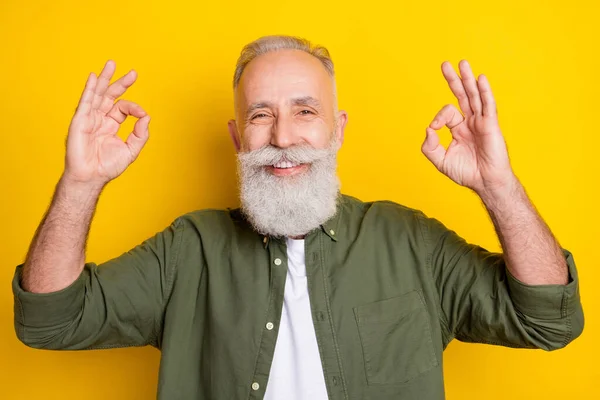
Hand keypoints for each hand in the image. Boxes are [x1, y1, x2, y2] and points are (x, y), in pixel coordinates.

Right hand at [63, 60, 149, 186]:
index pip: (123, 108)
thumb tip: (147, 118)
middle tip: (133, 73)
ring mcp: (89, 118)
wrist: (91, 177)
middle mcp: (99, 119)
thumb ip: (140, 135)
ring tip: (112, 64)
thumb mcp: (130, 150)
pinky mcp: (80, 121)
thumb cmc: (107, 166)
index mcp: (110, 125)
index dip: (134, 108)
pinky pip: (85, 102)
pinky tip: (94, 77)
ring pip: (97, 94)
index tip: (142, 114)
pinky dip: (89, 89)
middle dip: (121, 83)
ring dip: (105, 79)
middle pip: (110, 96)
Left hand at [421, 60, 515, 196]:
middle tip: (446, 64)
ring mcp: (481, 121)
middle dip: (454, 80)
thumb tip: (428, 128)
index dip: (438, 117)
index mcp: (459, 128)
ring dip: (468, 79)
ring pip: (474, 96)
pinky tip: (480, 79)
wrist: (485, 182)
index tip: (434, 128)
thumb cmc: (466, 172)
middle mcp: (470, 122)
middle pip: (462, 95)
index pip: (447, 113)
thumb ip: (430, 146)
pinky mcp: (491, 125)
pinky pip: (488, 105)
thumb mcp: (441, 161)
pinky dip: (484, 91)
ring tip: (463, 63)